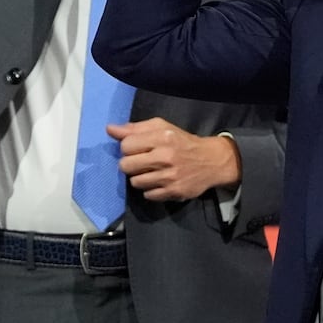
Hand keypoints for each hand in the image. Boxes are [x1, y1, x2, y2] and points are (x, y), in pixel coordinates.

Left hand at [110, 118, 240, 200]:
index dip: (127, 147)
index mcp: (162, 137)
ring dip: (139, 177)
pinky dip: (150, 189)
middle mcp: (166, 157)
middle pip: (126, 166)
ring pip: (135, 182)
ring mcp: (170, 177)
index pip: (126, 145)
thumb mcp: (162, 128)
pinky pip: (147, 195)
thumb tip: (110, 129)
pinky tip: (159, 182)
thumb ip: (135, 128)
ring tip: (150, 172)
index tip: (136, 148)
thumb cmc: (182, 142)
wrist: (212, 161)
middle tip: (140, 162)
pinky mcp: (174, 192)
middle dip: (130, 164)